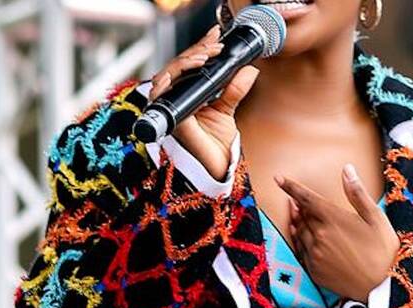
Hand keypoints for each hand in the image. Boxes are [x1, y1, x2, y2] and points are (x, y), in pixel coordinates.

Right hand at [149, 25, 259, 179]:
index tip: (215, 36)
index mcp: (188, 93)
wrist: (218, 165)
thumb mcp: (228, 109)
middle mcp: (175, 98)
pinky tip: (189, 68)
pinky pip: (163, 94)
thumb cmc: (217, 141)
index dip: (200, 47)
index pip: (189, 63)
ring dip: (187, 61)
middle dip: (196, 51)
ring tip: (206, 55)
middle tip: (215, 46)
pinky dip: (172, 78)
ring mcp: (170, 107)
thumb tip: (249, 69)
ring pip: (169, 74)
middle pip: (178, 65)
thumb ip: (234, 89)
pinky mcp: (169, 117)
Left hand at [276, 165, 399, 301]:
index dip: (290, 187)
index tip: (278, 178)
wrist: (381, 289)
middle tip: (297, 200)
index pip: (306, 198)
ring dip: (297, 222)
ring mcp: (315, 254)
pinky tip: (302, 237)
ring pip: (299, 232)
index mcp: (334, 219)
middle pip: (302, 215)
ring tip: (298, 215)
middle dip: (299, 206)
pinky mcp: (314, 270)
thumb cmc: (383, 252)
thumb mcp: (376, 219)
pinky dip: (299, 240)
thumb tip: (346, 169)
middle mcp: (319, 235)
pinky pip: (300, 250)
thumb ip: (357, 193)